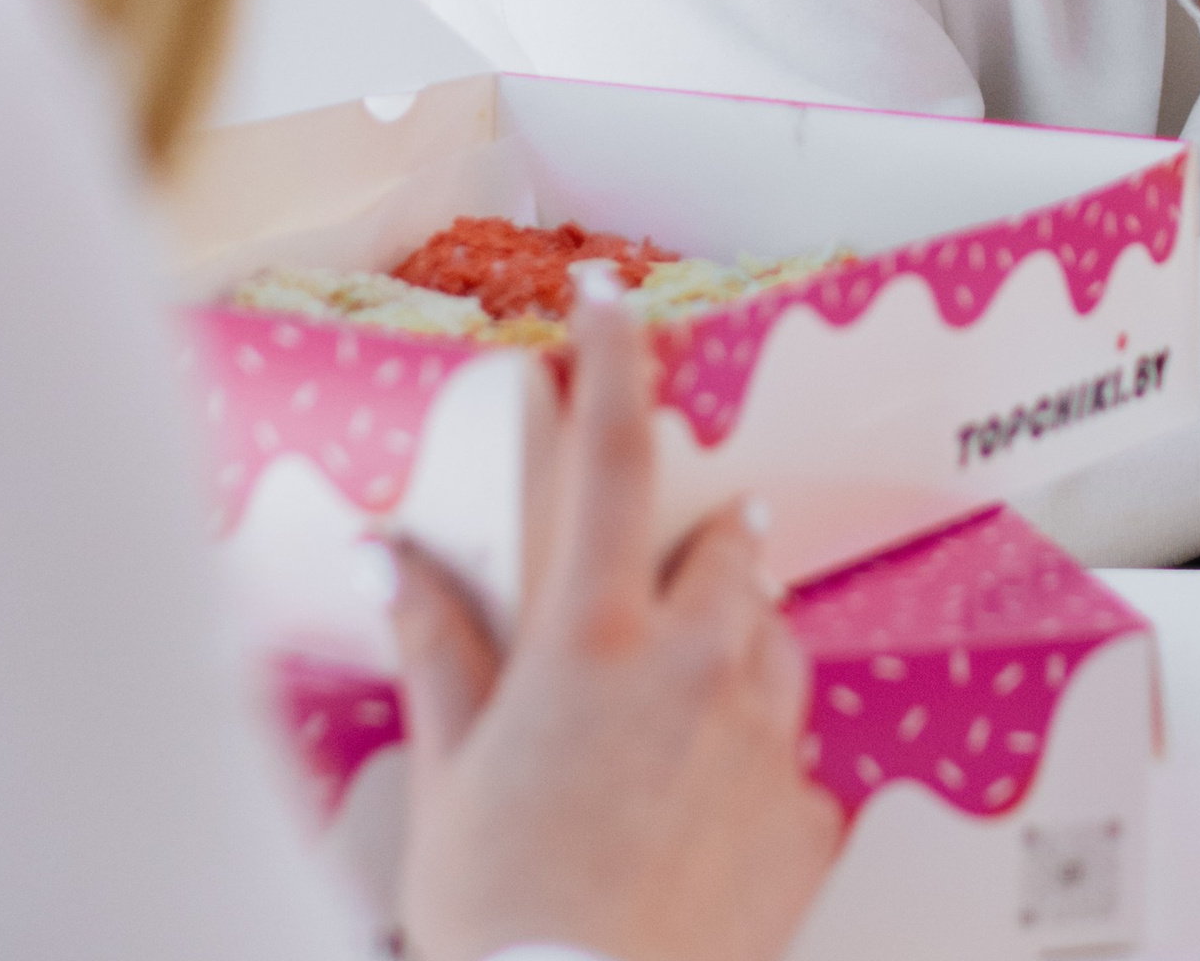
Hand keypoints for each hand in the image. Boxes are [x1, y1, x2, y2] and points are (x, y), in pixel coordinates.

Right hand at [395, 275, 841, 960]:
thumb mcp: (446, 776)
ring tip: (674, 713)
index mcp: (594, 642)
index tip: (613, 300)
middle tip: (659, 588)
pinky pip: (795, 758)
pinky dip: (756, 765)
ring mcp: (762, 742)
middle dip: (701, 549)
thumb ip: (437, 650)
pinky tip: (702, 817)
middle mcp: (694, 669)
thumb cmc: (499, 917)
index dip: (615, 363)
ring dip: (736, 648)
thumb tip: (393, 558)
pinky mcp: (806, 820)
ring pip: (772, 643)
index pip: (613, 460)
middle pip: (726, 553)